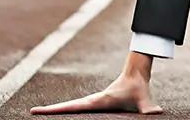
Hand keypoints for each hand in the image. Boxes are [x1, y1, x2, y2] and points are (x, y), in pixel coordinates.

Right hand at [31, 53, 160, 114]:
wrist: (136, 74)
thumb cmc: (138, 86)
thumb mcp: (143, 99)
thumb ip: (149, 108)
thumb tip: (157, 113)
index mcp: (97, 101)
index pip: (73, 107)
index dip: (56, 110)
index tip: (39, 111)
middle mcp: (91, 101)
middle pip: (66, 107)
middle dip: (49, 110)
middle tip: (32, 113)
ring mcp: (91, 102)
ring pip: (70, 107)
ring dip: (55, 110)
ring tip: (38, 113)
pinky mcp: (94, 103)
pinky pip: (77, 108)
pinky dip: (66, 111)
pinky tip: (60, 115)